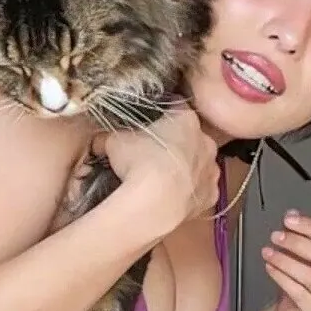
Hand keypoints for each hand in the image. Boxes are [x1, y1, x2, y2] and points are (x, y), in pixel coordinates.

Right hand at [93, 107, 219, 232]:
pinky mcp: (211, 196)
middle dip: (175, 142)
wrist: (157, 203)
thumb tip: (98, 141)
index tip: (149, 123)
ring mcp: (211, 170)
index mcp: (185, 119)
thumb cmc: (138, 162)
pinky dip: (189, 192)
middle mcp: (205, 141)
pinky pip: (200, 190)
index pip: (175, 107)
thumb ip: (108, 137)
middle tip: (152, 153)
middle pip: (191, 136)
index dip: (161, 115)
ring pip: (199, 163)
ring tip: (162, 179)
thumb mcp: (113, 142)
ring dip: (185, 168)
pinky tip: (172, 197)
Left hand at [262, 210, 310, 310]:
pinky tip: (270, 267)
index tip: (289, 220)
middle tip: (276, 236)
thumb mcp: (301, 254)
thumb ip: (299, 234)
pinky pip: (299, 292)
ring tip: (268, 252)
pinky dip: (281, 277)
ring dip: (286, 261)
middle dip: (298, 243)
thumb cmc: (301, 281)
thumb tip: (292, 214)